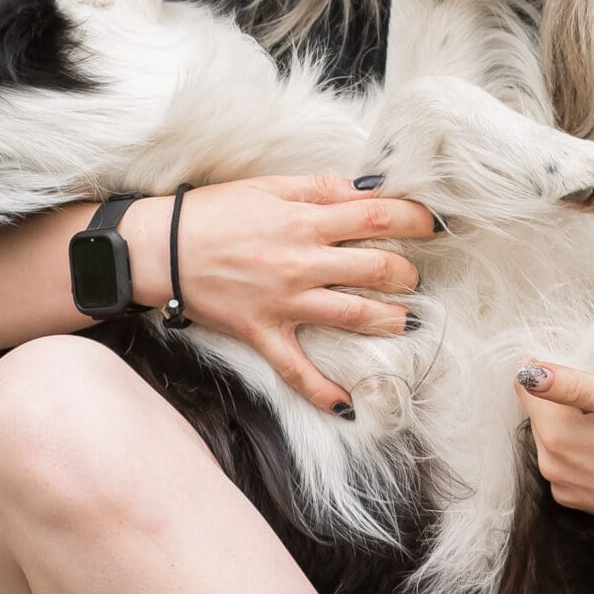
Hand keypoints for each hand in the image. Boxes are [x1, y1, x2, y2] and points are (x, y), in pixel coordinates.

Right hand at [141, 174, 434, 416]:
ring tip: (408, 321)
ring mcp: (285, 302)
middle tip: (414, 275)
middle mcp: (303, 263)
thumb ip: (320, 188)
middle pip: (377, 268)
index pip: (378, 218)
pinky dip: (323, 391)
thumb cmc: (213, 213)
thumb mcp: (268, 187)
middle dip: (407, 272)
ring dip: (389, 320)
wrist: (161, 249)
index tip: (433, 224)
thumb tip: (367, 189)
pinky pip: (298, 370)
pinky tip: (347, 406)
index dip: (414, 219)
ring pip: (354, 315)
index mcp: (306, 221)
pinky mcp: (264, 333)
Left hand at [514, 363, 593, 534]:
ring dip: (570, 417)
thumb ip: (577, 384)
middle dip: (562, 391)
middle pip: (537, 409)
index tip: (584, 357)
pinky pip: (562, 458)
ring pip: (549, 432)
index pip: (525, 383)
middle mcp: (551, 467)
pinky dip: (578, 444)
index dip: (550, 360)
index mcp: (559, 438)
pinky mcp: (576, 499)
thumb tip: (529, 371)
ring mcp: (563, 487)